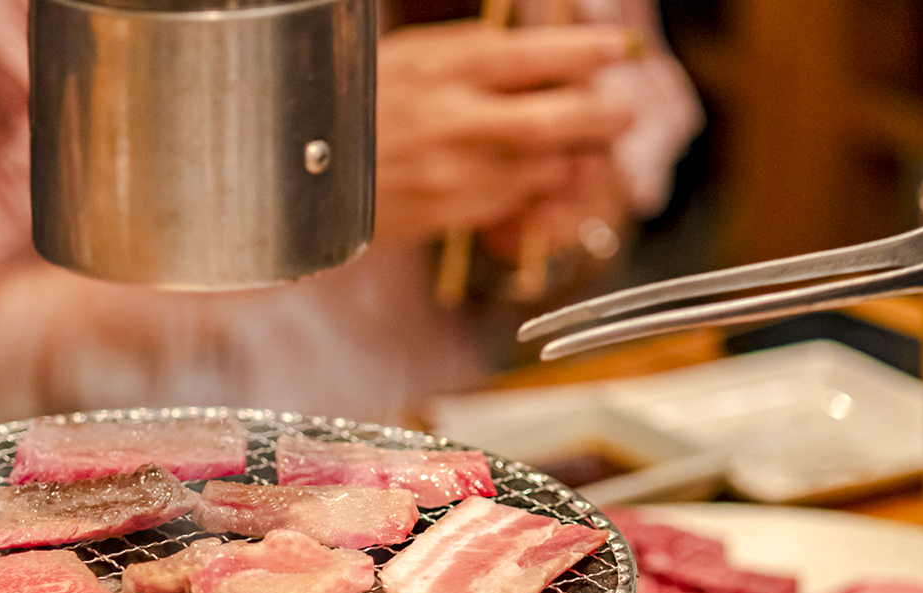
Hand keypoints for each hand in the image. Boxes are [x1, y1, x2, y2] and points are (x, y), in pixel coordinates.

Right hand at [374, 20, 636, 245]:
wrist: (299, 167)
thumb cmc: (362, 101)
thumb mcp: (415, 56)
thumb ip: (478, 55)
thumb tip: (552, 58)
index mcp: (442, 66)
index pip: (532, 54)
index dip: (587, 52)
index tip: (619, 49)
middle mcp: (452, 119)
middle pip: (554, 119)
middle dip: (603, 115)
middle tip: (623, 109)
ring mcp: (453, 172)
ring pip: (545, 166)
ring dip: (577, 156)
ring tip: (585, 143)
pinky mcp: (450, 212)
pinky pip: (517, 199)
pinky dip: (541, 185)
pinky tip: (540, 173)